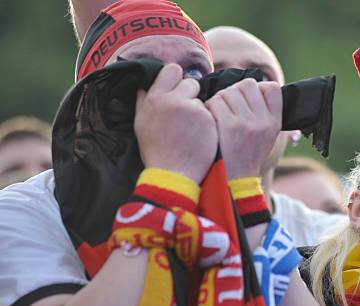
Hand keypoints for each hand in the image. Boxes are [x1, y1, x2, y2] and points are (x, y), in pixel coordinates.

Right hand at [134, 64, 217, 183]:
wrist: (173, 173)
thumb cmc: (156, 151)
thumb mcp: (140, 123)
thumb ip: (143, 100)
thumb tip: (144, 84)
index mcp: (155, 98)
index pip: (172, 70)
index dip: (177, 79)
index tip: (178, 91)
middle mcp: (173, 99)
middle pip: (190, 82)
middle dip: (190, 94)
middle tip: (186, 114)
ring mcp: (192, 109)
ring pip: (201, 99)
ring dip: (198, 110)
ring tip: (190, 129)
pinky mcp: (208, 119)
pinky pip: (211, 113)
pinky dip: (207, 123)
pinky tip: (199, 136)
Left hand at [204, 78, 281, 179]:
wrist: (235, 180)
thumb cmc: (246, 156)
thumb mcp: (267, 137)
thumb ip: (264, 114)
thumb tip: (257, 88)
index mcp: (275, 122)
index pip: (272, 87)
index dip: (257, 87)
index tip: (247, 98)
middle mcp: (263, 121)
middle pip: (247, 85)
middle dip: (234, 92)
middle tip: (228, 105)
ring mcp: (247, 123)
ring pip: (228, 92)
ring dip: (219, 99)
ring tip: (218, 114)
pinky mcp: (229, 126)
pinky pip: (216, 102)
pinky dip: (209, 107)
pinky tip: (210, 119)